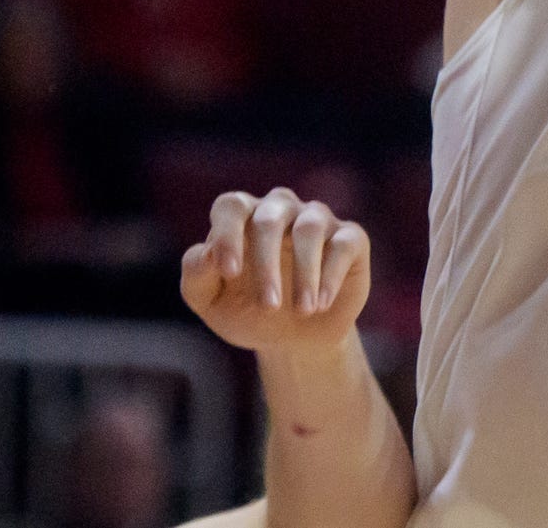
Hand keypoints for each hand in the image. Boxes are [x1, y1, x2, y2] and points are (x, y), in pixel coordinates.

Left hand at [179, 188, 373, 355]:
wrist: (294, 339)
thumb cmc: (247, 311)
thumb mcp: (211, 302)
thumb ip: (197, 275)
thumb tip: (208, 251)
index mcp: (243, 217)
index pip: (231, 207)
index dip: (228, 234)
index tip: (229, 272)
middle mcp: (280, 209)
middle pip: (269, 219)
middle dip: (266, 265)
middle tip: (268, 306)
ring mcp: (317, 220)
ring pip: (308, 228)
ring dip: (304, 272)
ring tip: (302, 311)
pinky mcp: (350, 238)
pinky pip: (343, 244)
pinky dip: (330, 276)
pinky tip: (320, 304)